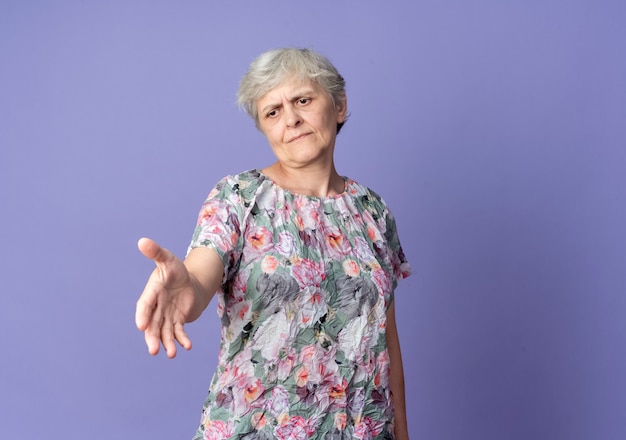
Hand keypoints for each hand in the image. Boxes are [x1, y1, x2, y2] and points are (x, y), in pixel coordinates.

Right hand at [135, 237, 194, 357]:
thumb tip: (143, 241)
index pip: (145, 305)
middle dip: (152, 337)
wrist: (188, 282)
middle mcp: (157, 307)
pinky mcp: (177, 321)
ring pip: (164, 332)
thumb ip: (156, 252)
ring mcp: (166, 316)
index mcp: (152, 292)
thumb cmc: (174, 269)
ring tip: (170, 354)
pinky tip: (188, 346)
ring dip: (167, 343)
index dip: (143, 315)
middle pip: (152, 325)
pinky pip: (179, 332)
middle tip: (154, 350)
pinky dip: (182, 339)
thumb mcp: (168, 259)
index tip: (141, 326)